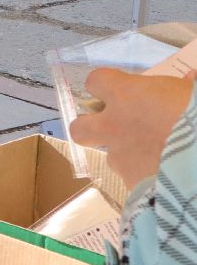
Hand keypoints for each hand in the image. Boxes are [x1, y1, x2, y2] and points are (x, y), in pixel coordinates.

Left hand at [70, 66, 194, 186]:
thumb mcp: (194, 94)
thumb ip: (183, 88)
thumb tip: (191, 79)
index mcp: (128, 95)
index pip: (96, 81)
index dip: (104, 85)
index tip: (118, 89)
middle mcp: (114, 126)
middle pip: (80, 127)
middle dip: (90, 128)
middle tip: (114, 128)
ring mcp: (120, 158)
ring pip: (112, 157)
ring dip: (129, 156)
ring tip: (160, 158)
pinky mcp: (132, 185)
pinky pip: (134, 180)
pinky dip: (146, 178)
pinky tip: (166, 177)